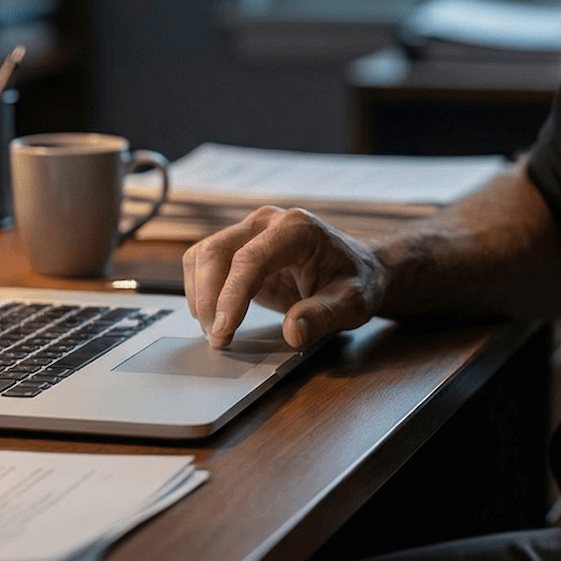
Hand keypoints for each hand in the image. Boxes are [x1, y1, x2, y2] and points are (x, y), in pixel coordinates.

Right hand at [183, 206, 386, 347]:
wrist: (359, 269)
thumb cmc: (357, 282)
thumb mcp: (352, 303)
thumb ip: (323, 316)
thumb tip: (293, 333)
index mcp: (297, 228)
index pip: (251, 259)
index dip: (231, 297)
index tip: (224, 331)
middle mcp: (269, 222)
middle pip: (217, 251)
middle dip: (208, 298)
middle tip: (217, 337)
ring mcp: (252, 231)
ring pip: (203, 254)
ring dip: (200, 294)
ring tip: (215, 331)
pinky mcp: (241, 247)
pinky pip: (205, 262)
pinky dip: (201, 289)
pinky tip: (213, 316)